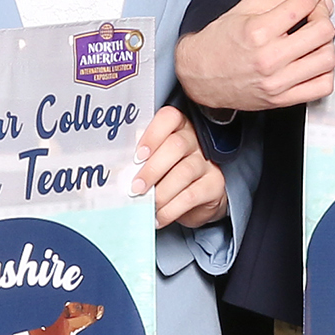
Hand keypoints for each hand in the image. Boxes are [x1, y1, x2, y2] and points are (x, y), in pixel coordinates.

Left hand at [133, 103, 229, 231]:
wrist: (197, 199)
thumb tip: (119, 169)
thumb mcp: (154, 161)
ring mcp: (207, 162)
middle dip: (152, 169)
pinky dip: (171, 209)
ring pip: (184, 172)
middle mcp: (195, 140)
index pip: (169, 118)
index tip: (137, 156)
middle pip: (176, 146)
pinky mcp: (214, 184)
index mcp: (177, 127)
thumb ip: (140, 159)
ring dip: (161, 192)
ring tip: (146, 205)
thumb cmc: (168, 175)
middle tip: (135, 188)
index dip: (152, 135)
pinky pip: (191, 195)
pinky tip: (159, 216)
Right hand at [177, 0, 334, 111]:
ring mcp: (277, 82)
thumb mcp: (245, 8)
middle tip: (315, 13)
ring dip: (326, 44)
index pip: (303, 3)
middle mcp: (269, 58)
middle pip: (322, 31)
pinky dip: (325, 71)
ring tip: (312, 39)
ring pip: (327, 59)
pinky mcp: (282, 100)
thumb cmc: (220, 41)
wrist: (199, 76)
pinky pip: (322, 86)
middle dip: (323, 16)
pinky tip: (313, 61)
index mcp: (258, 31)